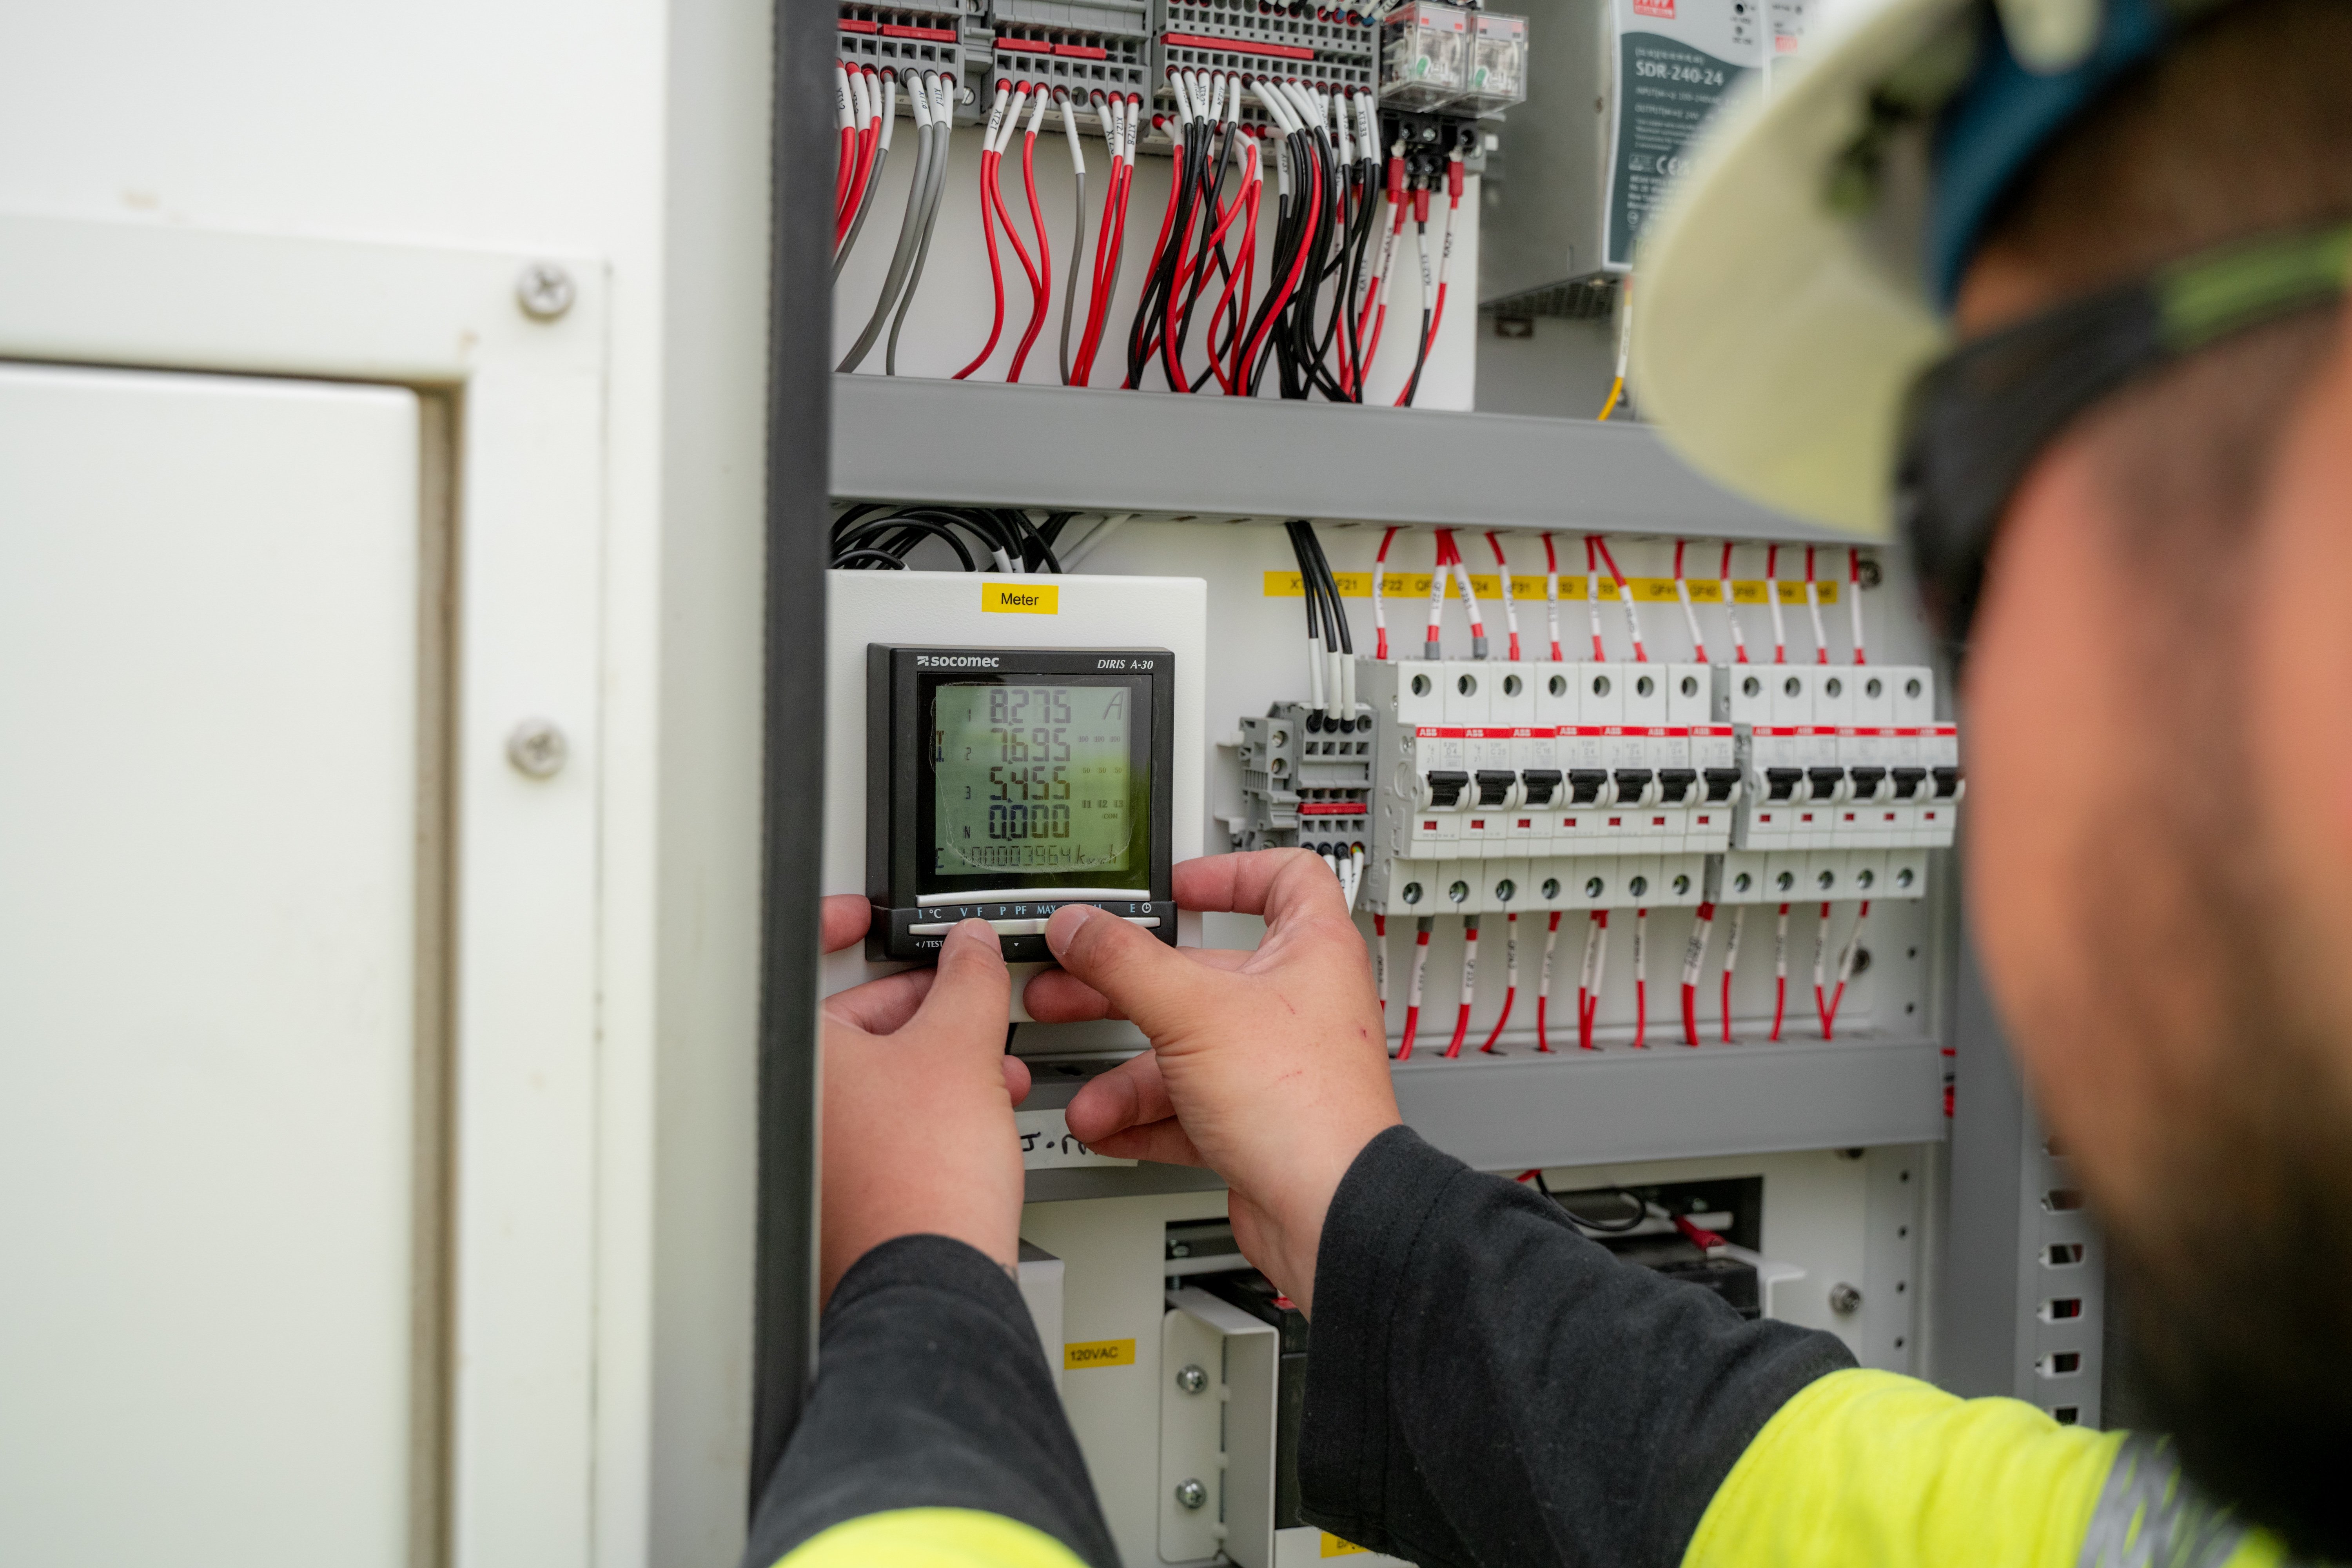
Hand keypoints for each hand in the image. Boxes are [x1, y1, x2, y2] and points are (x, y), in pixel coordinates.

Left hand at [818, 898, 1031, 1303]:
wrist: (930, 1279)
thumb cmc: (919, 1179)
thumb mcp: (963, 1045)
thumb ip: (970, 980)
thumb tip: (972, 949)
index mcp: (798, 1052)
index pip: (804, 961)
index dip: (842, 926)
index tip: (869, 916)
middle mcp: (794, 1101)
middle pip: (860, 1024)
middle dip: (931, 1012)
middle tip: (971, 1004)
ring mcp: (811, 1151)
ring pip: (883, 1079)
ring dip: (945, 1065)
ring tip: (993, 1072)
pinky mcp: (844, 1191)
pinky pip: (888, 1126)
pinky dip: (932, 1112)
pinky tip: (979, 1120)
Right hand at [1024, 852, 1397, 1314]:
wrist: (1329, 1213)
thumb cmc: (1303, 1105)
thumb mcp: (1192, 1010)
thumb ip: (1125, 962)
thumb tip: (1081, 926)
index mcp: (1310, 950)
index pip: (1285, 878)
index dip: (1230, 872)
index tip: (1177, 886)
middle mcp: (1300, 1004)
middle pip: (1202, 974)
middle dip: (1126, 987)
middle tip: (1070, 988)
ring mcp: (1278, 1066)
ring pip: (1188, 1051)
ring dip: (1128, 1074)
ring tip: (1086, 1095)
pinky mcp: (1258, 1123)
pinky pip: (1190, 1108)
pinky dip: (1146, 1117)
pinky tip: (1108, 1128)